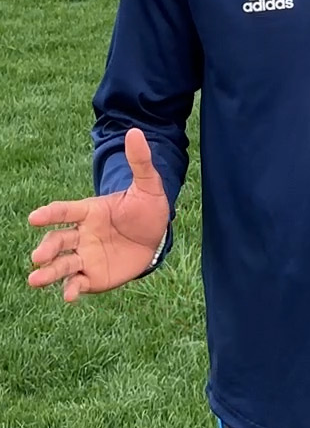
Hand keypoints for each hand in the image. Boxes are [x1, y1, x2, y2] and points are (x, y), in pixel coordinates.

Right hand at [27, 129, 169, 303]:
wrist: (157, 237)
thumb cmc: (147, 209)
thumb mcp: (148, 185)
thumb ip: (139, 162)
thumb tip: (135, 132)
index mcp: (89, 210)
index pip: (65, 210)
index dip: (50, 213)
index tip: (34, 218)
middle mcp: (81, 234)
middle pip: (58, 240)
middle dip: (46, 248)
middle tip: (37, 257)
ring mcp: (85, 256)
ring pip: (61, 264)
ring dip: (48, 272)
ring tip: (35, 279)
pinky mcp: (92, 276)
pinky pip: (77, 282)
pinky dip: (71, 289)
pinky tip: (69, 295)